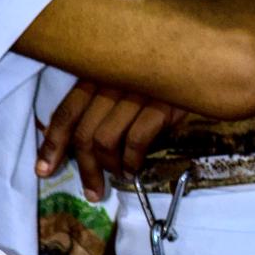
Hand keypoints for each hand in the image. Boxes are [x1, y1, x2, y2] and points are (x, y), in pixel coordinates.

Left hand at [36, 80, 185, 199]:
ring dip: (110, 167)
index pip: (67, 111)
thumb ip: (107, 104)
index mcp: (100, 74)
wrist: (210, 63)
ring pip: (105, 140)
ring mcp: (137, 91)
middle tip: (92, 191)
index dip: (53, 143)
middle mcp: (113, 81)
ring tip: (119, 177)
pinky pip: (136, 140)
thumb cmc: (167, 76)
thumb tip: (84, 146)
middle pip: (84, 133)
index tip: (44, 169)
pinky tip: (135, 170)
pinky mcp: (161, 103)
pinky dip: (132, 162)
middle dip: (85, 168)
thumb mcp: (130, 83)